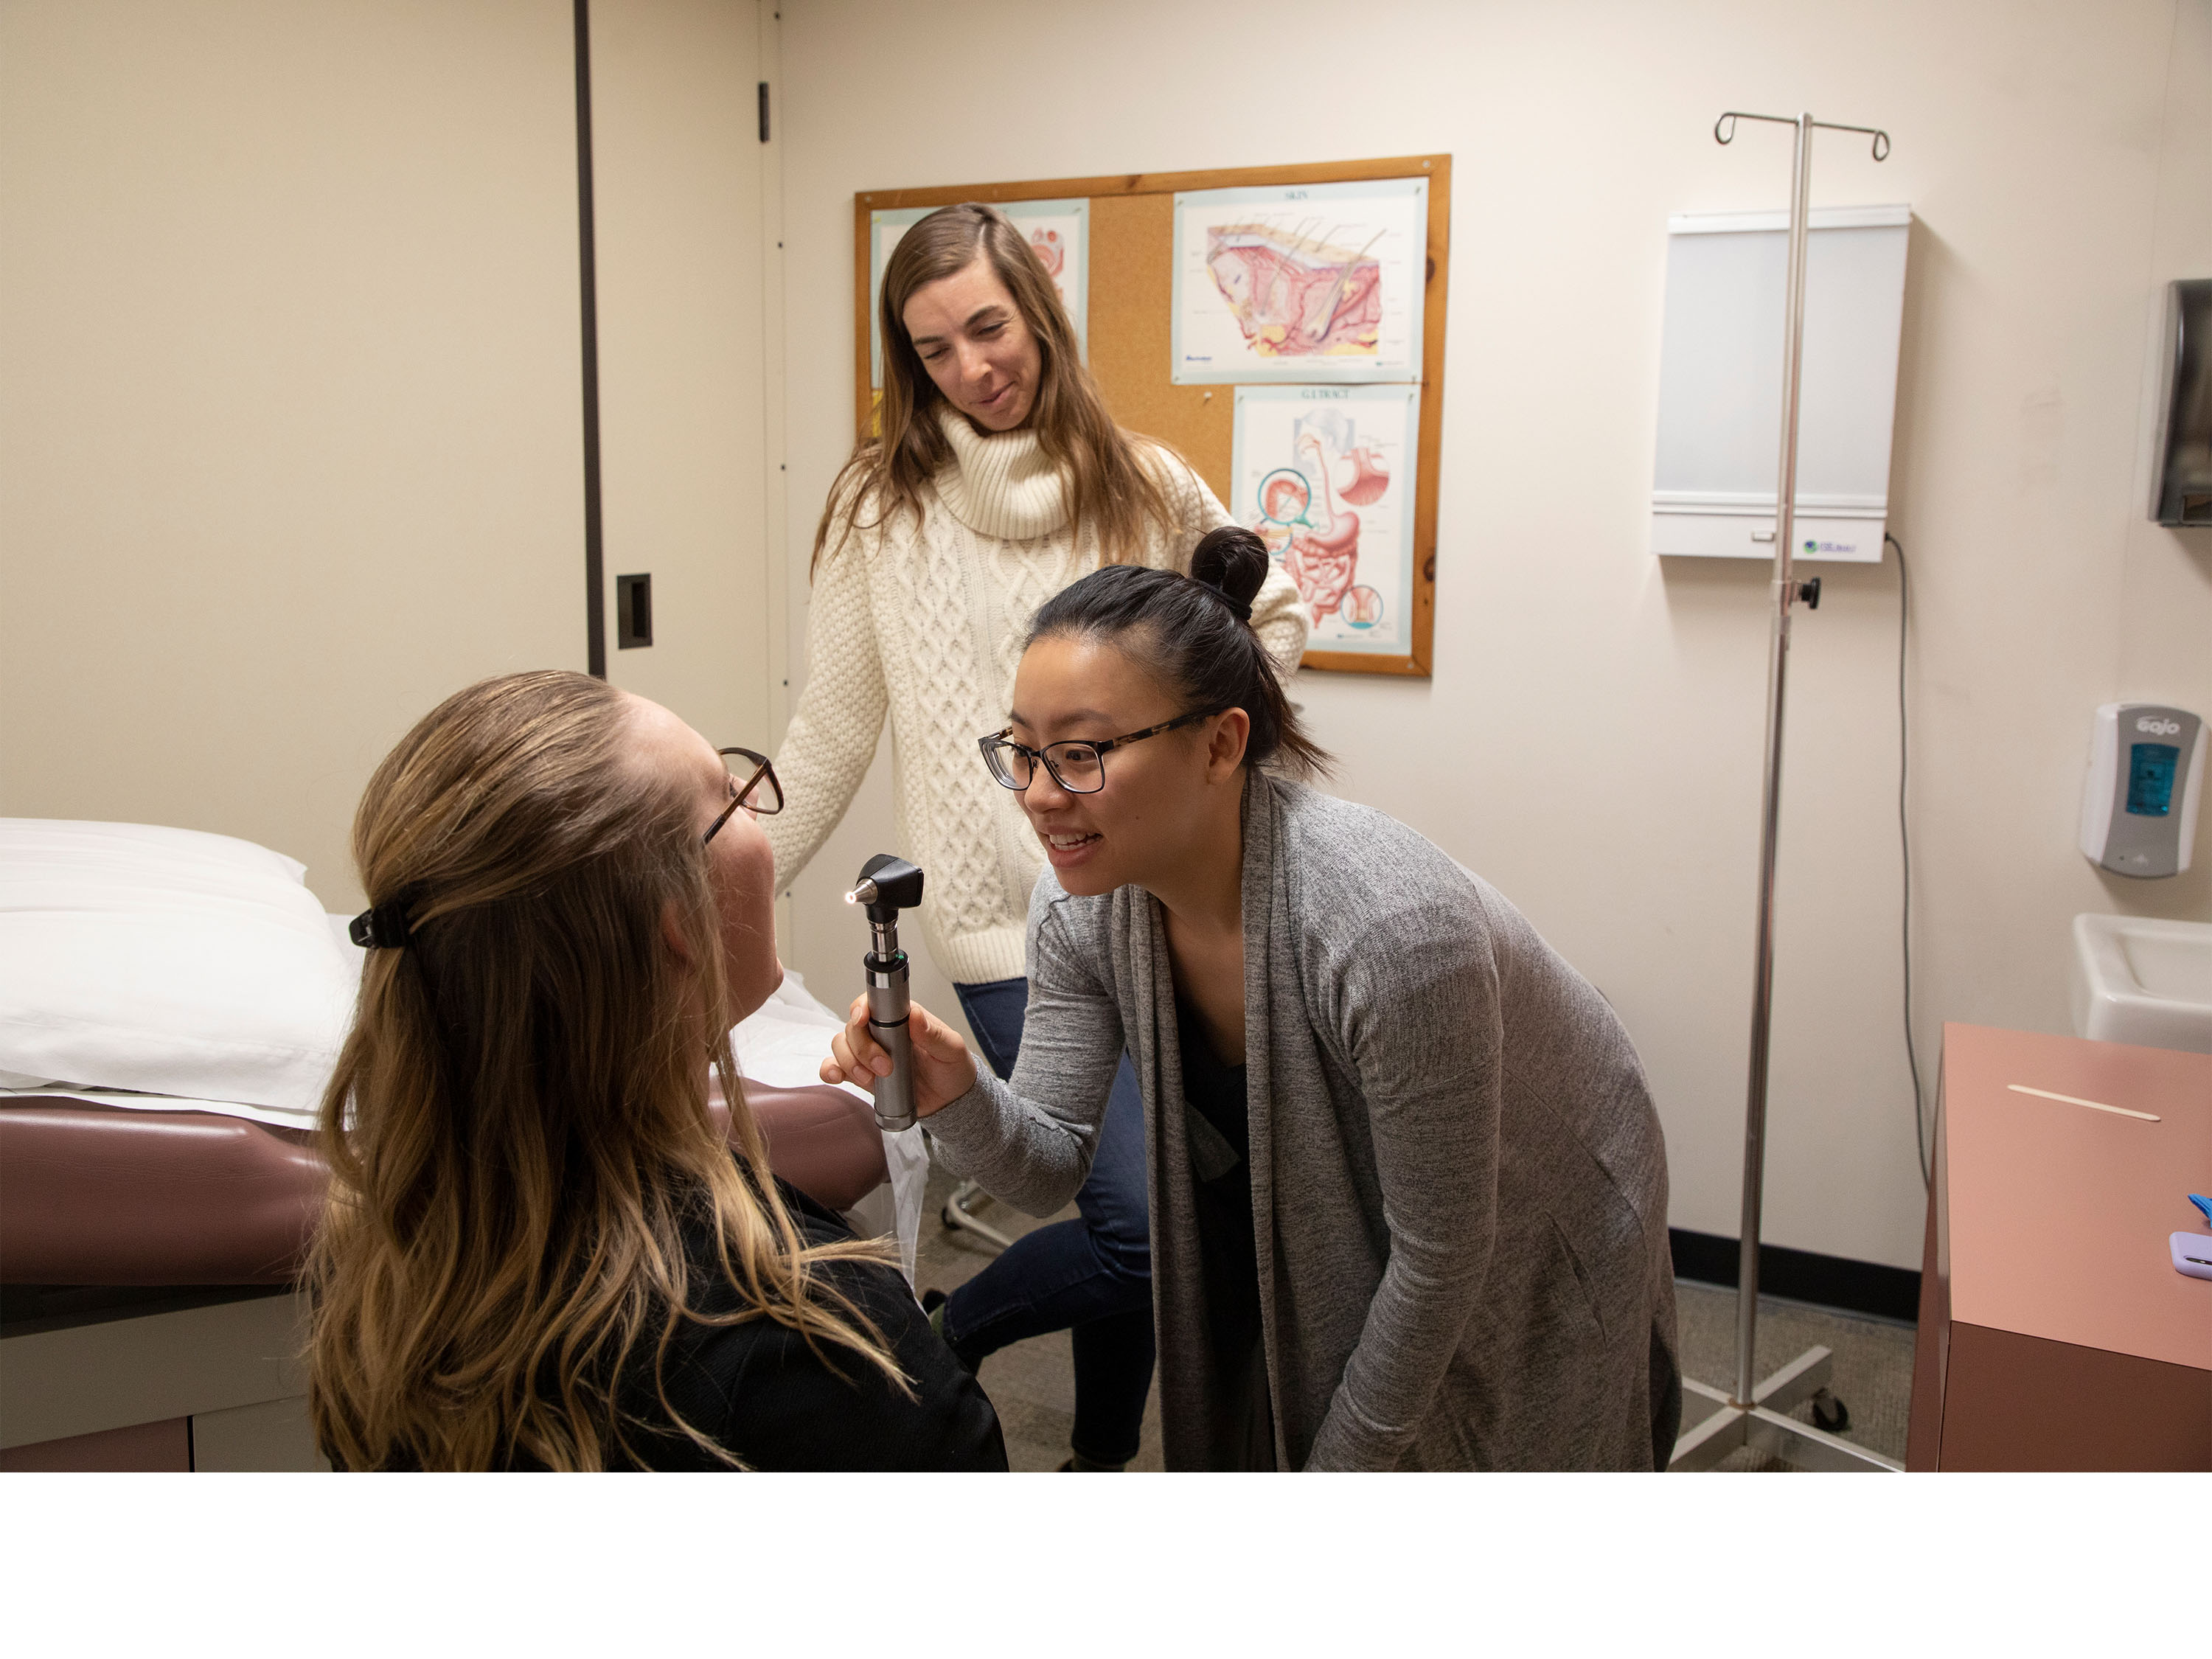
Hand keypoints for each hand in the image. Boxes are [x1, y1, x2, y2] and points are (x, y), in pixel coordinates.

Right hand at [821, 996, 978, 1118]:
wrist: (949, 1100)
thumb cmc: (952, 1068)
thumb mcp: (952, 1049)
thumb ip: (933, 1034)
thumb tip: (915, 1015)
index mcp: (900, 1017)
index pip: (871, 1003)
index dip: (860, 1008)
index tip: (862, 1019)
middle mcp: (879, 1031)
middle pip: (852, 1028)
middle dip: (862, 1048)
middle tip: (884, 1066)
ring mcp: (868, 1053)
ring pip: (841, 1046)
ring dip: (849, 1061)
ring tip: (871, 1078)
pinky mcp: (862, 1074)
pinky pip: (835, 1067)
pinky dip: (831, 1070)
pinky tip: (837, 1076)